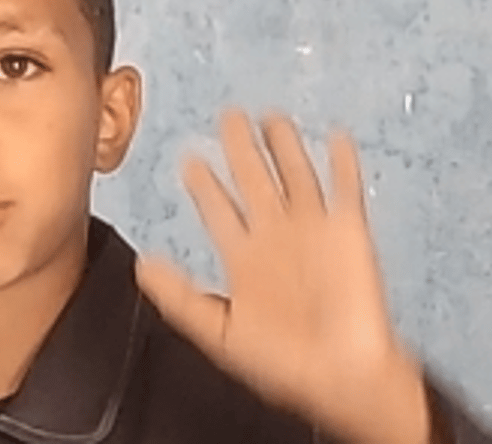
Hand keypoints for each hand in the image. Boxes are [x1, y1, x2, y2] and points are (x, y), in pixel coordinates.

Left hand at [135, 110, 432, 443]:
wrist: (341, 377)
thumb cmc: (284, 364)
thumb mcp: (219, 331)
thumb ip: (180, 298)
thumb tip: (142, 267)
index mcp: (246, 258)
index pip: (220, 209)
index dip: (203, 183)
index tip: (188, 157)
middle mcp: (277, 238)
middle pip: (254, 180)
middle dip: (240, 148)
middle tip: (228, 115)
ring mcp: (314, 232)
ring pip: (296, 175)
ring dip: (284, 146)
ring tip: (271, 117)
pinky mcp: (349, 232)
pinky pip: (345, 189)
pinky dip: (342, 162)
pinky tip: (335, 136)